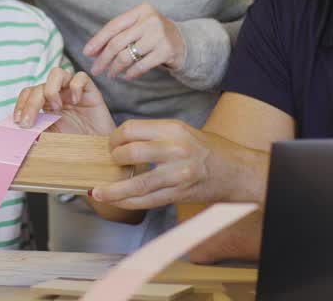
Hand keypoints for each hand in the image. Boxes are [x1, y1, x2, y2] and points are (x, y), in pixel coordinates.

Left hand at [12, 67, 114, 135]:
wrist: (99, 151)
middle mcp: (57, 94)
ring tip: (56, 107)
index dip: (21, 104)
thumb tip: (15, 134)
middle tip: (29, 121)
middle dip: (31, 103)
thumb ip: (35, 132)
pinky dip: (75, 86)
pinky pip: (80, 76)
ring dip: (51, 89)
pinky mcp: (90, 90)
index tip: (19, 121)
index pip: (28, 93)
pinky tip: (76, 101)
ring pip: (56, 73)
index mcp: (45, 104)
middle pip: (39, 86)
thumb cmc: (75, 145)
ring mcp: (72, 91)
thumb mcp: (49, 139)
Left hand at [84, 3, 187, 79]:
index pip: (113, 26)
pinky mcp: (166, 50)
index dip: (98, 40)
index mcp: (140, 10)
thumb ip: (118, 35)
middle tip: (95, 70)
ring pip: (127, 55)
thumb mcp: (138, 27)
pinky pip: (141, 65)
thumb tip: (92, 51)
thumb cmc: (153, 34)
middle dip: (103, 58)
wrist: (183, 42)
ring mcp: (159, 35)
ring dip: (115, 67)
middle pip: (117, 42)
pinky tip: (126, 76)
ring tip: (111, 74)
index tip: (86, 53)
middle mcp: (150, 20)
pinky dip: (131, 72)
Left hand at [91, 120, 251, 208]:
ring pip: (137, 184)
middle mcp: (175, 150)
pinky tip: (117, 202)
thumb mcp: (182, 131)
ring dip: (113, 190)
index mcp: (173, 129)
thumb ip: (154, 135)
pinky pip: (148, 201)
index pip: (131, 129)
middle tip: (111, 162)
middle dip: (113, 159)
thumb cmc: (207, 149)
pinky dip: (128, 202)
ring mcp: (177, 174)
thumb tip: (123, 142)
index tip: (112, 144)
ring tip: (98, 192)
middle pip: (130, 153)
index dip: (115, 138)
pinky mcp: (179, 194)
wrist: (235, 171)